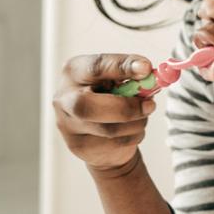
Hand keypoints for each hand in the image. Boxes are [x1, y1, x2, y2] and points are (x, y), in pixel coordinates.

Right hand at [54, 53, 156, 175]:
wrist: (99, 131)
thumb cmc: (110, 97)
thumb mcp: (117, 80)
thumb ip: (130, 76)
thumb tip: (147, 74)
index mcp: (74, 72)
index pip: (96, 67)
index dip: (122, 67)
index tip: (146, 69)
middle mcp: (64, 98)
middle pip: (88, 106)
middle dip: (125, 107)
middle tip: (149, 105)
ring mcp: (68, 125)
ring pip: (108, 129)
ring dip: (136, 123)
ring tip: (142, 115)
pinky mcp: (79, 146)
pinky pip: (115, 144)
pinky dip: (133, 136)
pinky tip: (132, 130)